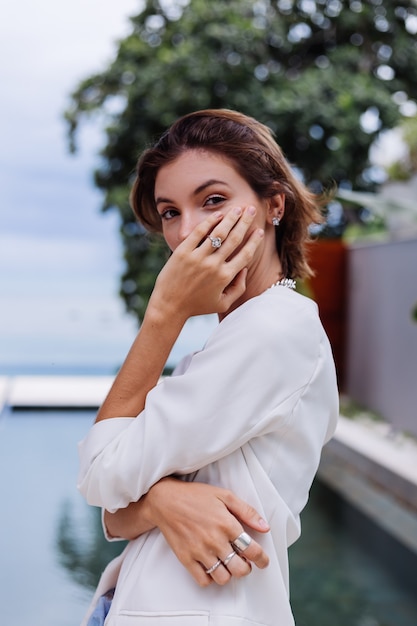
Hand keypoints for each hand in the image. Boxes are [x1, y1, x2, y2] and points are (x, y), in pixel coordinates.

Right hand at [143, 478, 269, 586]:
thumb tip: (265, 527)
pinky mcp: (186, 559)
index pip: (252, 550)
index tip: (263, 561)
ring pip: (223, 578)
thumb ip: (247, 511)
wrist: (165, 500)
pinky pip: (203, 580)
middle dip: (247, 568)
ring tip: (228, 564)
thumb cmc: (196, 496)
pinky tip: (212, 567)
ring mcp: (200, 551)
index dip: (262, 559)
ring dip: (229, 574)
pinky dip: (210, 578)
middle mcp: (215, 540)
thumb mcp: (225, 495)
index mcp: (227, 524)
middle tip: (244, 562)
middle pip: (240, 568)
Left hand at [148, 206, 263, 322]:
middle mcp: (213, 266)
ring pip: (218, 233)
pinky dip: (209, 222)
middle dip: (245, 222)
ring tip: (237, 208)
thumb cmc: (197, 306)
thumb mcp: (222, 304)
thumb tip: (244, 269)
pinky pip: (199, 233)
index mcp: (225, 278)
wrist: (169, 306)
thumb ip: (238, 288)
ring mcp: (197, 258)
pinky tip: (218, 214)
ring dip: (230, 218)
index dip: (254, 241)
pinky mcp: (183, 252)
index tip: (259, 231)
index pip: (245, 255)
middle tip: (251, 209)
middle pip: (234, 239)